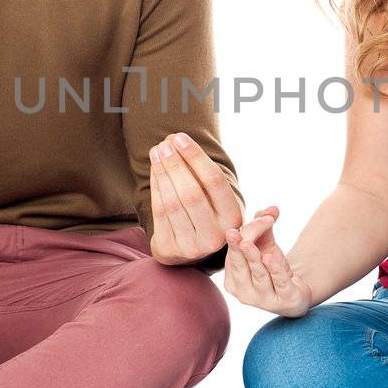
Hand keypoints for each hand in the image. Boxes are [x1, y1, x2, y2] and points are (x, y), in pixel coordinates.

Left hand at [148, 132, 244, 264]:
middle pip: (192, 193)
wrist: (194, 247)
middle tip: (165, 144)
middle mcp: (216, 236)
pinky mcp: (171, 249)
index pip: (214, 182)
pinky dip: (155, 187)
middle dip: (175, 165)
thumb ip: (202, 171)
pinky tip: (154, 169)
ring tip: (156, 152)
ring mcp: (192, 246)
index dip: (196, 157)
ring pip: (173, 203)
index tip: (180, 138)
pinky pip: (159, 213)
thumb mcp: (216, 197)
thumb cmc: (208, 211)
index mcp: (233, 217)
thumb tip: (175, 140)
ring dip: (162, 173)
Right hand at [223, 207, 314, 317]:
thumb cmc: (272, 266)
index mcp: (232, 279)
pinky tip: (270, 257)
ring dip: (254, 259)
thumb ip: (264, 224)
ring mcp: (263, 300)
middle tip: (235, 234)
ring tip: (248, 244)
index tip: (262, 218)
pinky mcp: (285, 301)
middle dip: (238, 250)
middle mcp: (243, 293)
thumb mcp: (266, 243)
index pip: (233, 253)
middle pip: (241, 265)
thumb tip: (272, 209)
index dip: (244, 234)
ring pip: (258, 275)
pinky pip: (279, 283)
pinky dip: (275, 269)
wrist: (295, 289)